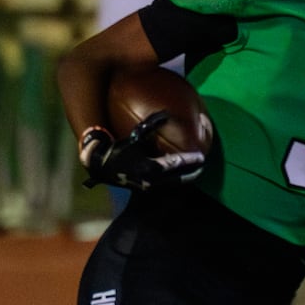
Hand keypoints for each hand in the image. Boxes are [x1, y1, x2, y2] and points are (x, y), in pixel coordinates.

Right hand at [79, 113, 203, 190]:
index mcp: (150, 167)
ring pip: (172, 184)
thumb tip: (167, 114)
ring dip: (184, 178)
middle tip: (202, 167)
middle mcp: (151, 180)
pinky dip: (174, 180)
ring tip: (195, 172)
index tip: (201, 156)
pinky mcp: (145, 190)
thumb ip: (152, 126)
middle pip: (178, 179)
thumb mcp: (136, 136)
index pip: (175, 163)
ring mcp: (148, 187)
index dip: (189, 159)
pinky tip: (179, 176)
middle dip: (191, 173)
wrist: (101, 166)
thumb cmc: (119, 149)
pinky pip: (165, 185)